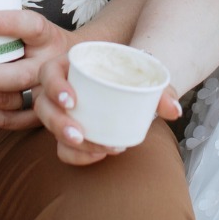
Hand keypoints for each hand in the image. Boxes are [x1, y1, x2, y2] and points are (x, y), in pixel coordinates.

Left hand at [0, 9, 73, 130]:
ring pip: (11, 100)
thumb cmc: (46, 43)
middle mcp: (51, 65)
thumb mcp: (39, 26)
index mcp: (49, 37)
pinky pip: (13, 120)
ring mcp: (48, 93)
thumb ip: (13, 26)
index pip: (32, 26)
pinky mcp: (43, 113)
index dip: (8, 23)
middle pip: (17, 75)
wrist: (85, 66)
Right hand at [36, 51, 183, 166]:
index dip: (55, 86)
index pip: (50, 72)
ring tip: (98, 148)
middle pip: (44, 104)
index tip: (72, 100)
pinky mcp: (68, 130)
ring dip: (67, 142)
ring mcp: (62, 111)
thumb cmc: (134, 76)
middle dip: (58, 122)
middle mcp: (61, 87)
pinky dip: (78, 155)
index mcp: (72, 64)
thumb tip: (175, 110)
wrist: (135, 85)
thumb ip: (162, 90)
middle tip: (79, 134)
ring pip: (50, 128)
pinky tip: (100, 154)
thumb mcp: (146, 77)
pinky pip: (63, 148)